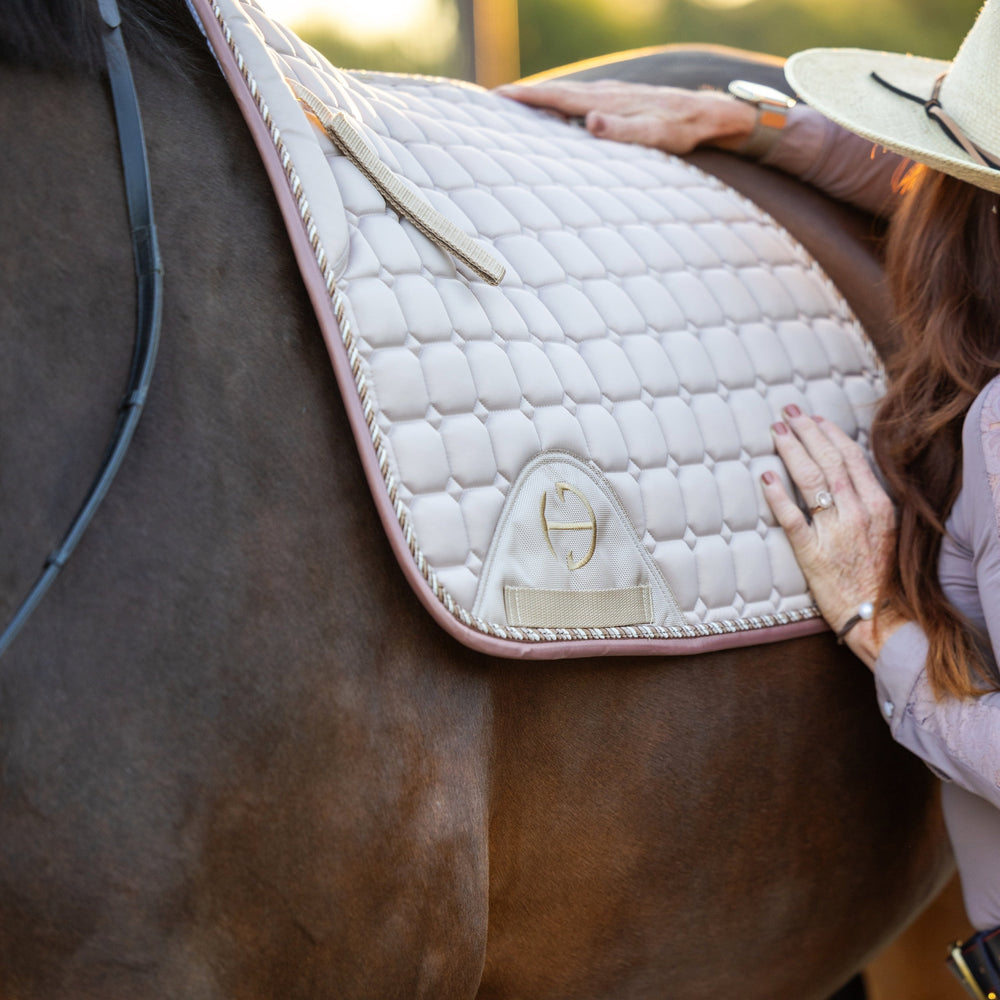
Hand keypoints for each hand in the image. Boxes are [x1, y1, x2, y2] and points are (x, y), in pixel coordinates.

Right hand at [495, 79, 756, 154]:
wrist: (713, 113)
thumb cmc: (686, 130)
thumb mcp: (658, 135)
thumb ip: (625, 130)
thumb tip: (591, 122)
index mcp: (607, 102)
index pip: (558, 98)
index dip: (527, 97)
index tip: (498, 96)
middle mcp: (607, 94)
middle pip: (558, 92)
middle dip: (526, 95)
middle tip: (494, 98)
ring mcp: (614, 95)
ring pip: (569, 94)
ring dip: (542, 97)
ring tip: (517, 103)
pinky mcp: (621, 101)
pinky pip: (582, 100)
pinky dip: (562, 102)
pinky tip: (559, 109)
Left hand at [760, 405, 906, 667]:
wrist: (882, 620)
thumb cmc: (883, 579)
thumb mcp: (888, 534)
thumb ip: (871, 505)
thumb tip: (848, 477)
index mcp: (880, 507)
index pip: (851, 458)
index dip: (829, 434)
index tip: (813, 417)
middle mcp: (859, 515)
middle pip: (829, 461)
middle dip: (806, 432)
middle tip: (787, 412)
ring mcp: (836, 534)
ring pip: (811, 481)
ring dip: (791, 451)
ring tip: (776, 431)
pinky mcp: (813, 555)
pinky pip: (792, 519)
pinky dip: (777, 496)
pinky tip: (765, 477)